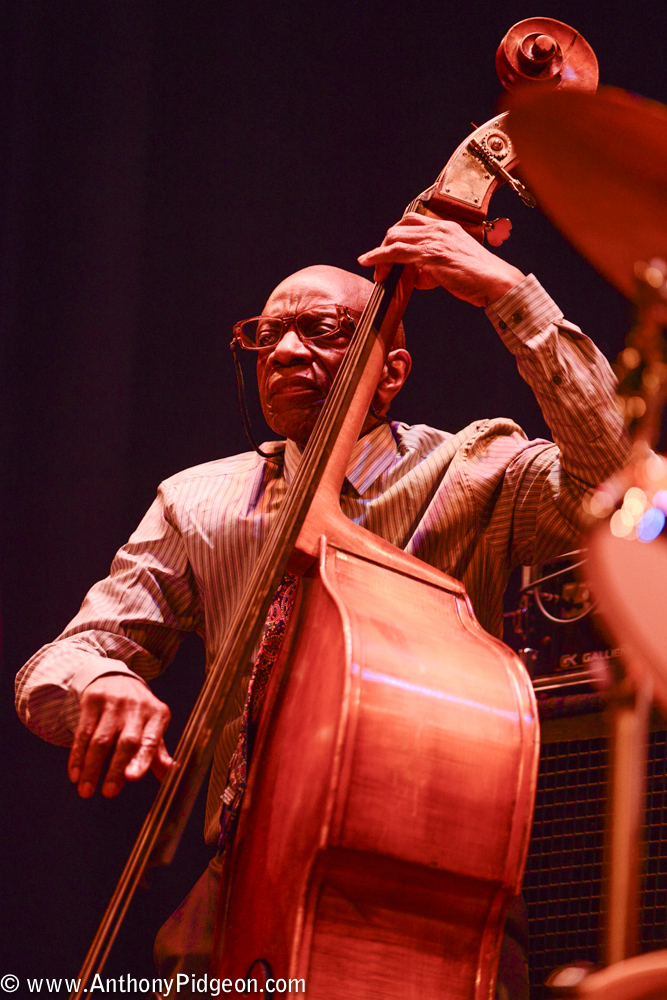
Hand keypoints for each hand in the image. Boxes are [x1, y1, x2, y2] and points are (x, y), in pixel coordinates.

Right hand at [68, 675, 172, 797]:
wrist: (117, 678)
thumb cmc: (138, 712)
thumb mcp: (152, 727)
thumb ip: (158, 754)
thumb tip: (170, 775)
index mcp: (157, 715)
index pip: (151, 740)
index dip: (142, 759)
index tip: (132, 778)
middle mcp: (137, 707)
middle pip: (126, 742)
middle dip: (116, 769)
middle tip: (108, 793)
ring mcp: (114, 702)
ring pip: (101, 740)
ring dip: (92, 768)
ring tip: (86, 790)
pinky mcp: (93, 700)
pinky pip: (83, 732)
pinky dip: (77, 756)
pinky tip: (75, 773)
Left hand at [358, 213, 524, 307]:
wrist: (496, 282)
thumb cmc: (478, 278)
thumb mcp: (453, 265)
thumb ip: (433, 266)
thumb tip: (417, 275)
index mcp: (446, 227)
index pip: (412, 222)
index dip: (396, 236)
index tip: (389, 251)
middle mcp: (439, 228)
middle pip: (400, 228)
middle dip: (385, 246)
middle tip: (380, 266)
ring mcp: (434, 240)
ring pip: (395, 239)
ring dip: (380, 255)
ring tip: (374, 270)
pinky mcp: (430, 254)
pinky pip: (397, 252)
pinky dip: (379, 257)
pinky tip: (369, 262)